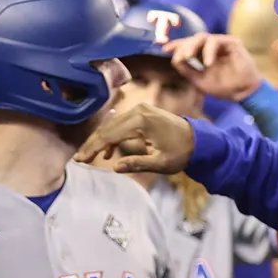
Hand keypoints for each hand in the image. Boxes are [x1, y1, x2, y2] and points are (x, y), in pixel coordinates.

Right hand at [73, 103, 195, 174]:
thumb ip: (137, 164)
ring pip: (111, 125)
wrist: (199, 140)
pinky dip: (112, 136)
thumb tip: (114, 167)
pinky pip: (120, 124)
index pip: (110, 134)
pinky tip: (108, 152)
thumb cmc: (182, 152)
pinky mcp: (141, 113)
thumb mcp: (161, 164)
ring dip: (100, 141)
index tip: (80, 159)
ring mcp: (139, 110)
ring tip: (89, 157)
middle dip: (92, 144)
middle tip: (79, 159)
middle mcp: (138, 111)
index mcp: (142, 121)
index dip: (94, 148)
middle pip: (107, 128)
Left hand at [163, 33, 262, 100]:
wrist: (243, 92)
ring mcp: (223, 43)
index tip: (164, 48)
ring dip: (194, 46)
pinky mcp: (233, 43)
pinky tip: (207, 63)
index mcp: (204, 54)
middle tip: (179, 56)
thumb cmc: (223, 87)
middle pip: (194, 39)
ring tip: (188, 57)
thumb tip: (175, 60)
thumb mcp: (199, 80)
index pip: (189, 45)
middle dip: (184, 45)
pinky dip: (210, 51)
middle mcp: (213, 46)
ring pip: (204, 37)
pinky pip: (217, 41)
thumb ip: (187, 70)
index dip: (177, 45)